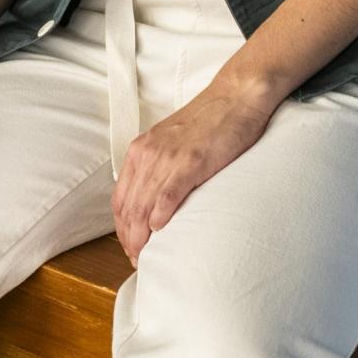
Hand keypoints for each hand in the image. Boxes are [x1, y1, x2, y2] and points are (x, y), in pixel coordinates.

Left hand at [111, 80, 272, 265]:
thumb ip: (160, 166)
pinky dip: (161, 215)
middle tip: (136, 261)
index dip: (121, 227)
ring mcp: (169, 156)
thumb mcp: (173, 142)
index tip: (129, 246)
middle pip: (129, 206)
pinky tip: (160, 230)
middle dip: (129, 239)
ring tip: (145, 257)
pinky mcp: (192, 160)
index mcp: (142, 149)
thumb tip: (155, 201)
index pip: (120, 197)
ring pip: (144, 205)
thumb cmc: (211, 120)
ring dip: (141, 236)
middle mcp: (149, 152)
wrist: (236, 95)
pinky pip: (168, 193)